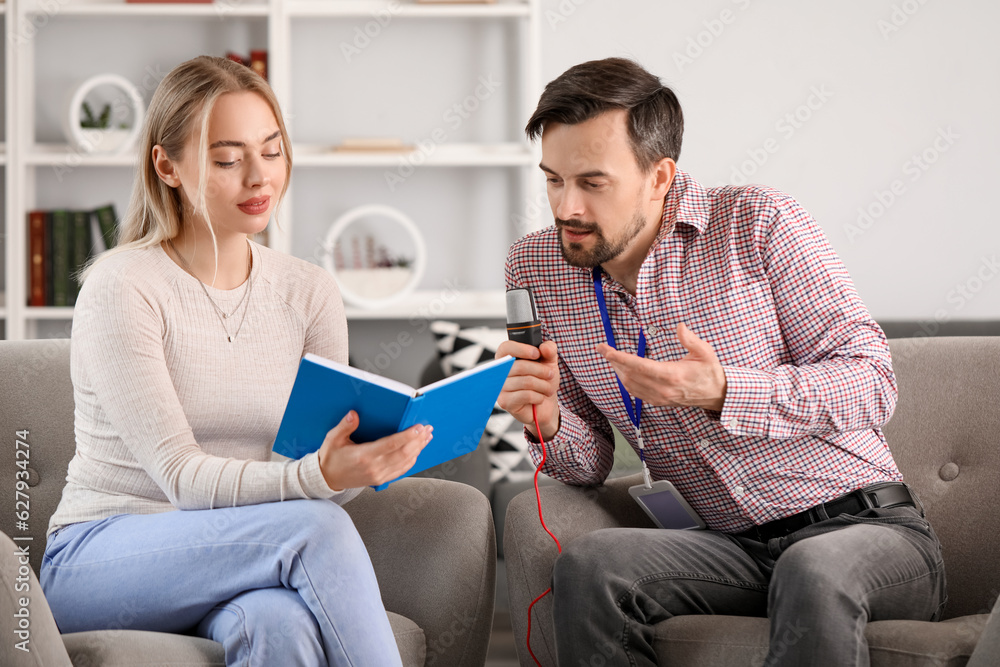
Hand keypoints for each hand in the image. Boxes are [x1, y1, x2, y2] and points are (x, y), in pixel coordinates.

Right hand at [317, 411, 431, 490]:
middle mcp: (374, 467)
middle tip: (428, 429)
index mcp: (364, 455)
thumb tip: (354, 414)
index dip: (407, 436)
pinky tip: (417, 451)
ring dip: (418, 449)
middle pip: (403, 454)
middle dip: (418, 441)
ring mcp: (379, 475)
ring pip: (405, 462)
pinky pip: (401, 471)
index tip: (419, 427)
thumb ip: (345, 426)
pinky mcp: (381, 480)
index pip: (391, 445)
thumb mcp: (333, 439)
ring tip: (426, 437)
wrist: (327, 479)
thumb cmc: (331, 458)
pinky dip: (412, 460)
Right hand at [495, 339, 560, 440]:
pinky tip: (539, 398)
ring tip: (547, 388)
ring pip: (525, 382)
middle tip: (550, 375)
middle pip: (520, 366)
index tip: (537, 353)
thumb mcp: (549, 362)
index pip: (506, 348)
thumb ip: (549, 350)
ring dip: (543, 385)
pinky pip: (525, 395)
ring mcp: (501, 388)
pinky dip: (538, 397)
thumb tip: (544, 347)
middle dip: (541, 371)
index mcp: (507, 358)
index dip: (521, 349)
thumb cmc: (542, 381)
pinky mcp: (505, 402)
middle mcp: (500, 372)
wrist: (545, 405)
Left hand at [597, 323, 726, 410]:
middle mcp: (663, 388)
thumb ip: (691, 339)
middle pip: (629, 375)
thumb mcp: (705, 352)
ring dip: (618, 371)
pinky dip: (625, 382)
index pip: (639, 365)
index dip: (619, 357)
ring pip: (630, 385)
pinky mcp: (659, 401)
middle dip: (614, 361)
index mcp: (672, 374)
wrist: (716, 394)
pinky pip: (636, 393)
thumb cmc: (710, 371)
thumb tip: (680, 326)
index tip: (605, 349)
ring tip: (611, 358)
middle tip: (603, 349)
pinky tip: (622, 372)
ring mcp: (660, 397)